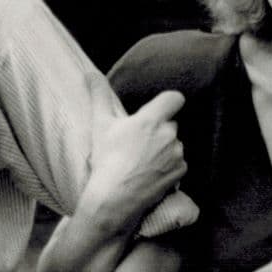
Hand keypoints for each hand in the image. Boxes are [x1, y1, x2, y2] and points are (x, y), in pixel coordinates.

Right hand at [80, 91, 186, 235]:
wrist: (114, 198)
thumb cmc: (106, 160)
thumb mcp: (100, 125)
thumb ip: (99, 95)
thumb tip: (90, 73)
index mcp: (151, 120)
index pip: (175, 98)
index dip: (167, 102)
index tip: (156, 111)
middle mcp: (169, 134)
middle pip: (171, 123)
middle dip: (159, 129)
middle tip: (138, 143)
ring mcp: (176, 154)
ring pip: (174, 144)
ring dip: (164, 148)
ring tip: (142, 161)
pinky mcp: (180, 172)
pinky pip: (178, 163)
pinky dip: (168, 166)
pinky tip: (150, 173)